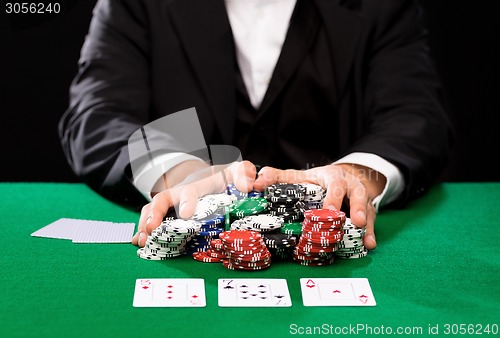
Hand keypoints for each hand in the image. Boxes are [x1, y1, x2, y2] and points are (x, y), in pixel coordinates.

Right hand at [132, 160, 256, 246]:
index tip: (187, 214)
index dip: (187, 200)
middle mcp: (181, 191)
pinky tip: (138, 242)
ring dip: (146, 224)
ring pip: (153, 209)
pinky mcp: (168, 212)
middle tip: (152, 229)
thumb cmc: (225, 177)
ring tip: (142, 240)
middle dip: (156, 213)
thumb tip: (247, 185)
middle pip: (164, 198)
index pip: (192, 189)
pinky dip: (143, 229)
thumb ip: (244, 173)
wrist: (211, 176)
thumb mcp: (237, 171)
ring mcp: (172, 202)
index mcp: (201, 183)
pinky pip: (151, 218)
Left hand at [254, 163, 385, 249]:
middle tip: (357, 222)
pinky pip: (372, 222)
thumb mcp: (300, 175)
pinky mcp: (368, 212)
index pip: (335, 184)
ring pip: (369, 211)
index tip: (329, 210)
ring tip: (367, 241)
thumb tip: (256, 182)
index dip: (333, 197)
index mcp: (333, 177)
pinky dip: (371, 234)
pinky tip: (369, 245)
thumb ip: (278, 177)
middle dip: (359, 208)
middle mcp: (351, 187)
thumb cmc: (316, 179)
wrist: (342, 177)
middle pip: (358, 195)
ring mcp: (362, 200)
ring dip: (368, 226)